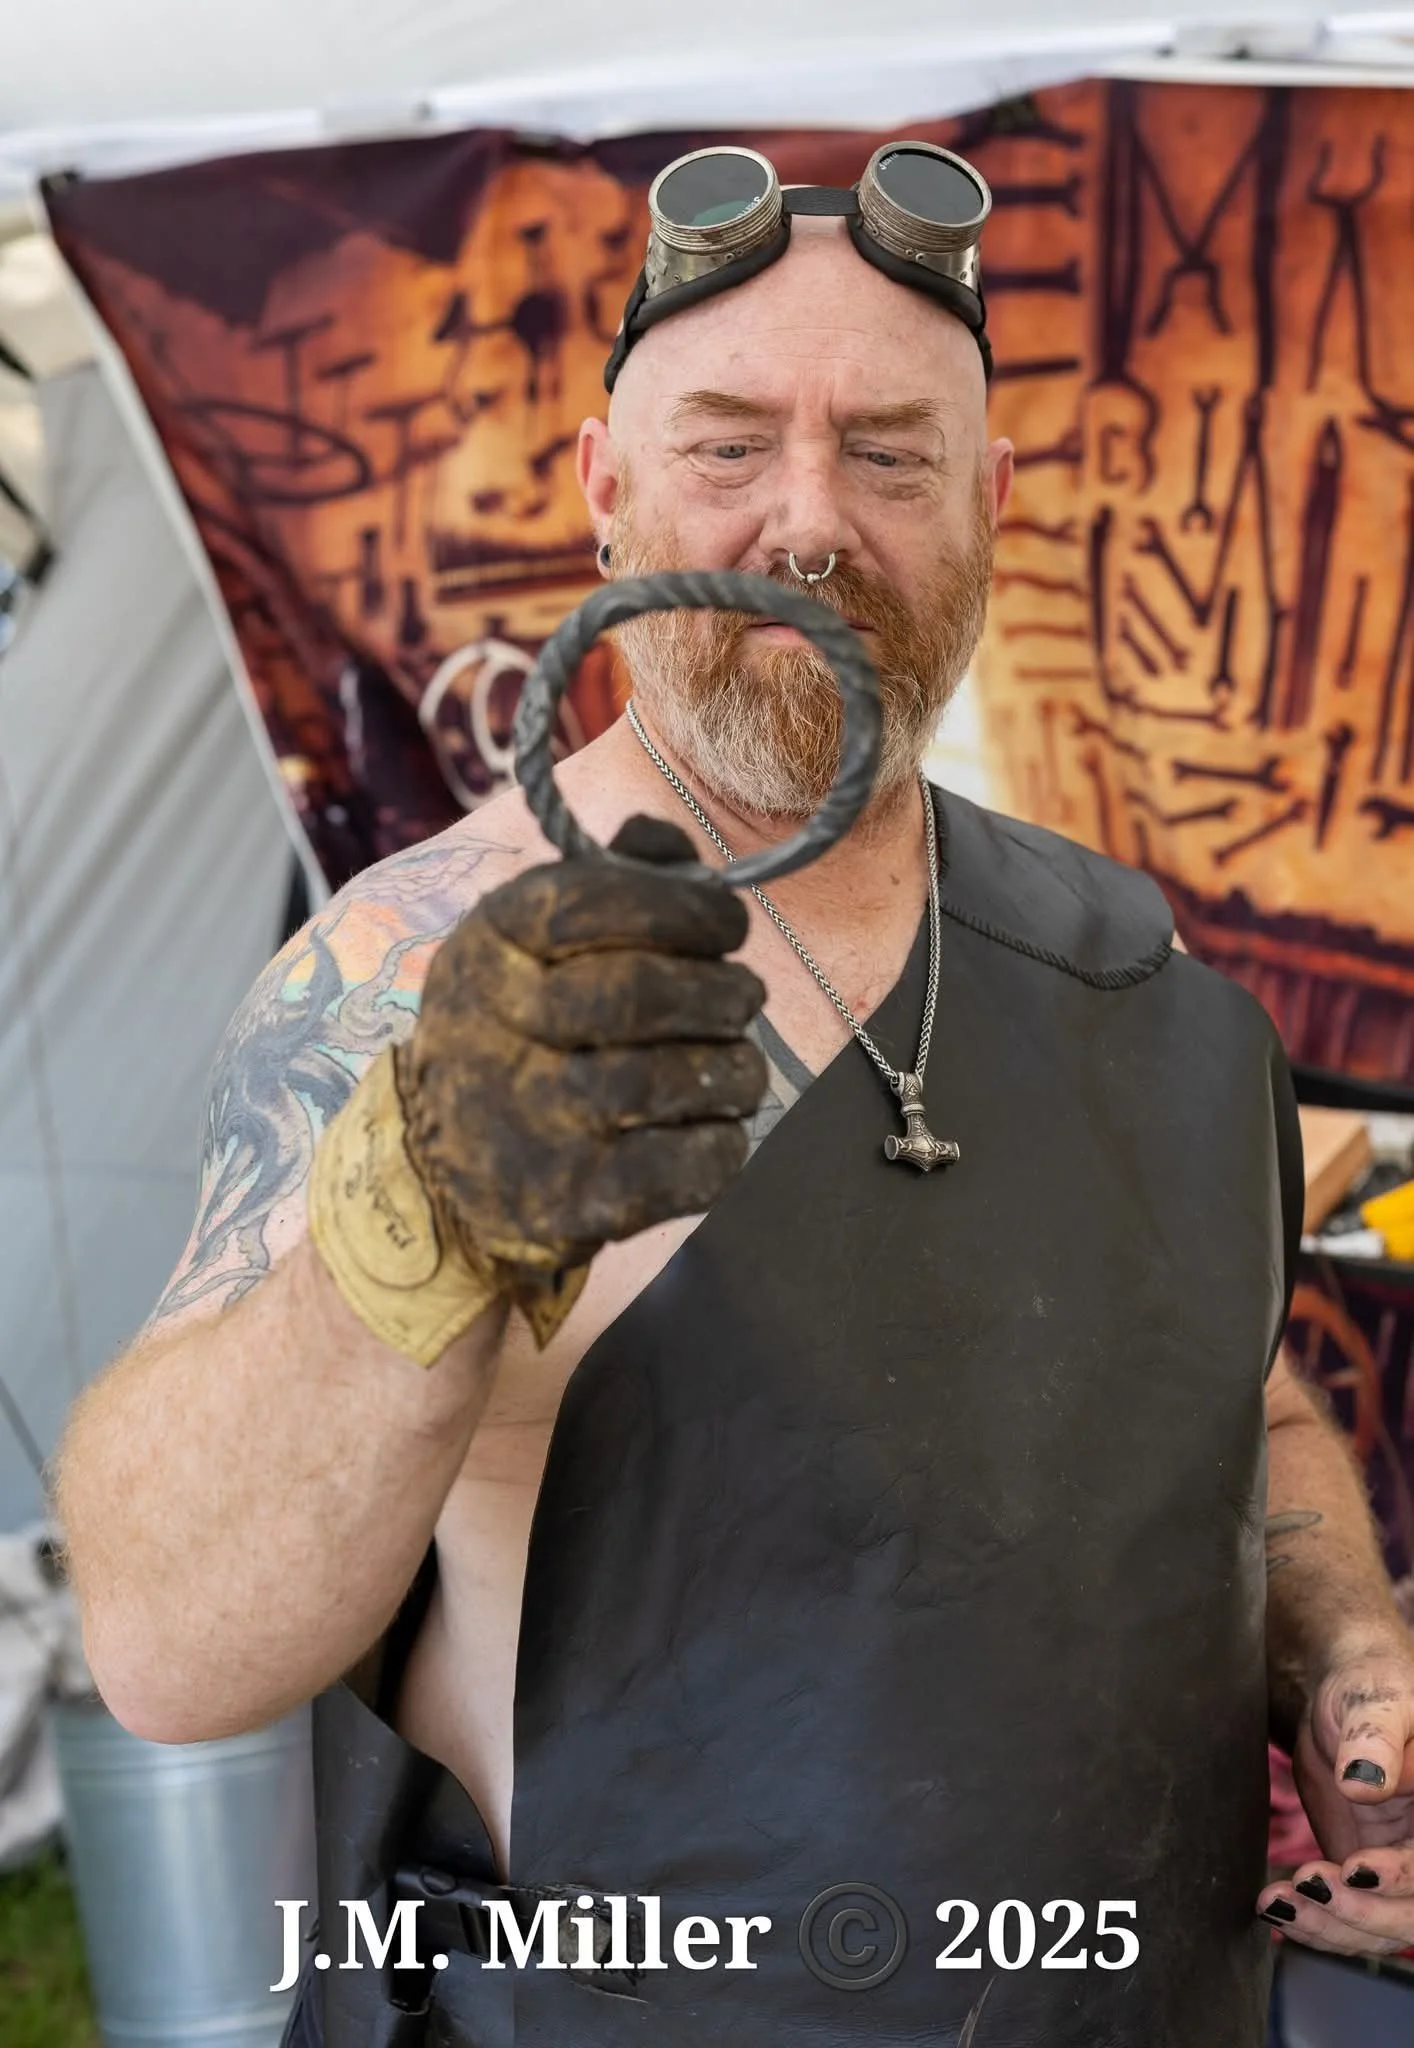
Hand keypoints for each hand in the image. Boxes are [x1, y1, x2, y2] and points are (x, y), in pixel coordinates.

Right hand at [399, 814, 767, 1273]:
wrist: (438, 1172)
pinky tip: (709, 1127)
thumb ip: (605, 877)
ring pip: (676, 1080)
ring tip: (731, 1066)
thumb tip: (667, 841)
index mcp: (491, 944)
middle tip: (739, 999)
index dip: (689, 909)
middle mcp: (498, 1028)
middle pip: (644, 994)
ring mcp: (532, 1123)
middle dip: (723, 992)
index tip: (725, 927)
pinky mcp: (572, 1201)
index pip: (596, 901)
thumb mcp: (528, 938)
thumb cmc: (516, 1029)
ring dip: (735, 1068)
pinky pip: (689, 1166)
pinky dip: (723, 1143)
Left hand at [1257, 1632, 1413, 1955]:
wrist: (1341, 1703)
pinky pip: (1350, 1920)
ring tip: (1280, 1903)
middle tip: (1309, 1886)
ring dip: (1332, 1927)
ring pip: (1382, 1929)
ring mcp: (1401, 1872)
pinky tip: (1277, 1909)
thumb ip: (1375, 1739)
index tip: (1355, 1870)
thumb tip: (1363, 1782)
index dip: (1402, 1876)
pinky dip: (1316, 1924)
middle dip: (1364, 1914)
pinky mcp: (1366, 1881)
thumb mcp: (1378, 1702)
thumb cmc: (1373, 1689)